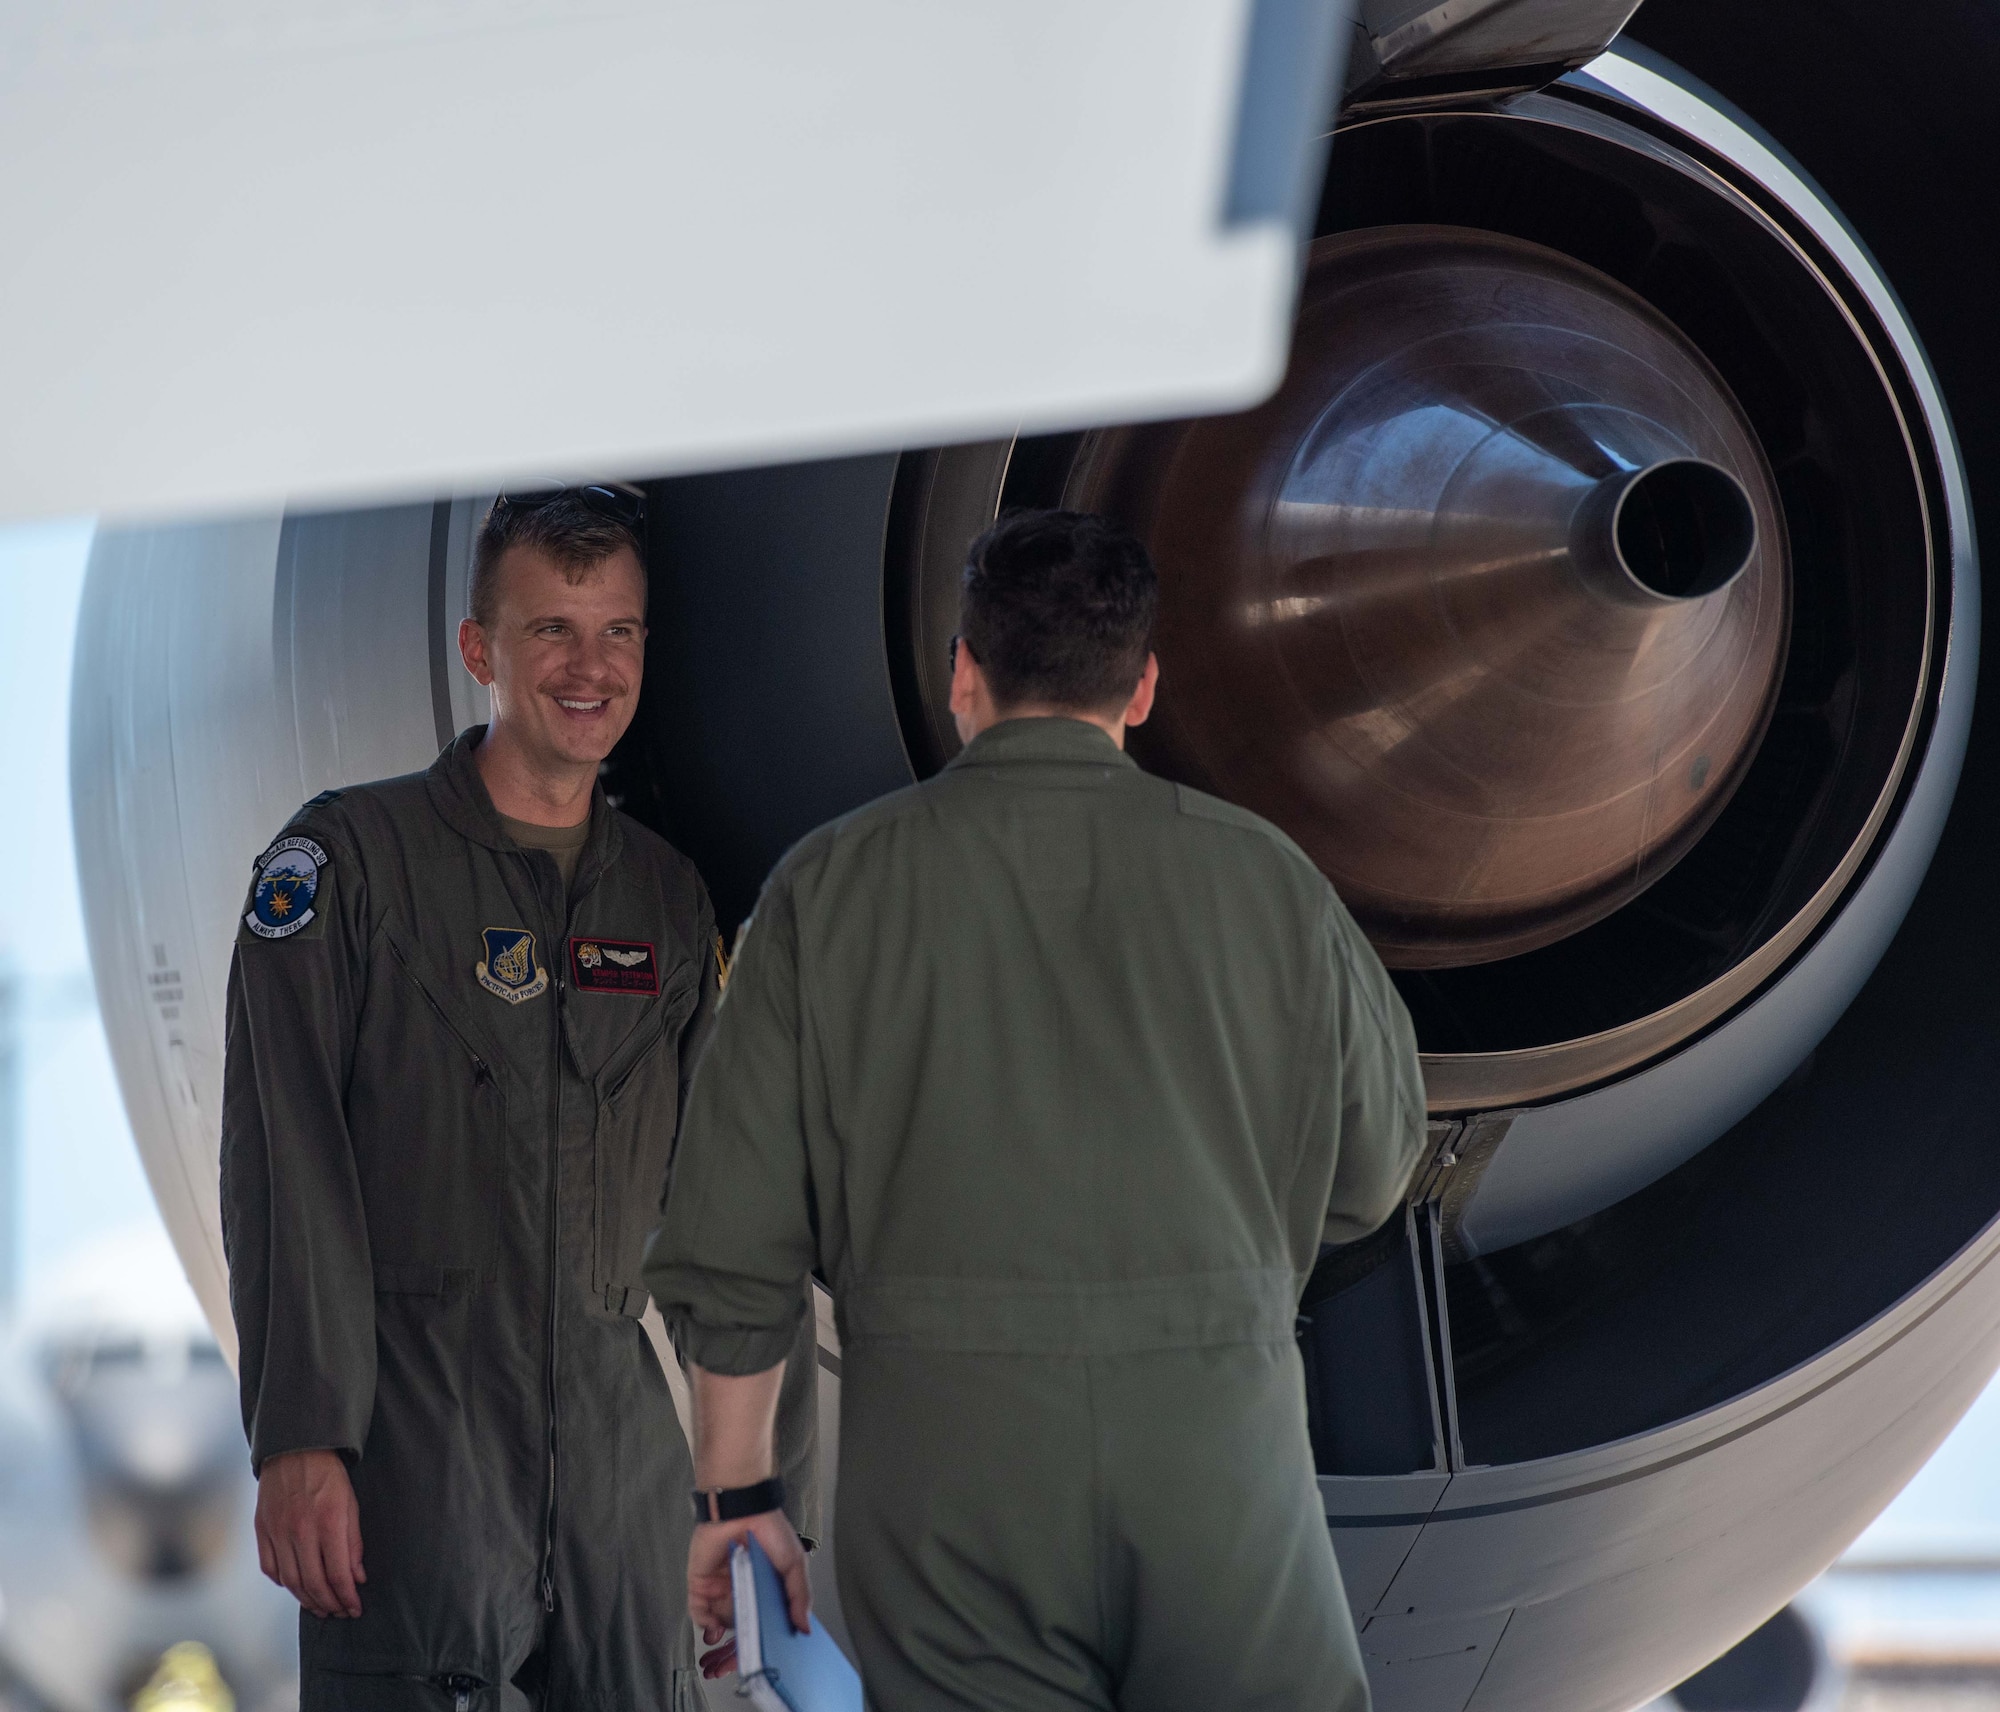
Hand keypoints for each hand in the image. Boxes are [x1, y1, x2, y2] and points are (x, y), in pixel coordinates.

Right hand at [255, 1449, 365, 1617]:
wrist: (295, 1450)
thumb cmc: (330, 1477)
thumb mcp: (351, 1504)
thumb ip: (354, 1543)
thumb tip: (357, 1579)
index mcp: (328, 1522)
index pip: (338, 1573)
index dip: (347, 1597)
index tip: (355, 1608)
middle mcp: (300, 1530)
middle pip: (313, 1583)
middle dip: (330, 1604)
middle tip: (340, 1612)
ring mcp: (277, 1532)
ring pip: (291, 1581)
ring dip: (307, 1600)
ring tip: (322, 1608)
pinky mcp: (262, 1531)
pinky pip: (271, 1569)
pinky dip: (284, 1583)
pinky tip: (297, 1587)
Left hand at [687, 1509, 809, 1655]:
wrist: (742, 1507)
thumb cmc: (769, 1531)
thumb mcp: (794, 1563)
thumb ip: (799, 1596)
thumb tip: (805, 1627)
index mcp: (764, 1591)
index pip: (762, 1625)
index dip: (761, 1645)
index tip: (762, 1665)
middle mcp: (743, 1593)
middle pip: (737, 1631)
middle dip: (732, 1655)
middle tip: (730, 1670)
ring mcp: (721, 1589)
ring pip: (717, 1626)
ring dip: (716, 1646)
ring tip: (717, 1663)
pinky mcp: (701, 1583)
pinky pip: (699, 1611)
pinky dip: (704, 1623)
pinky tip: (713, 1630)